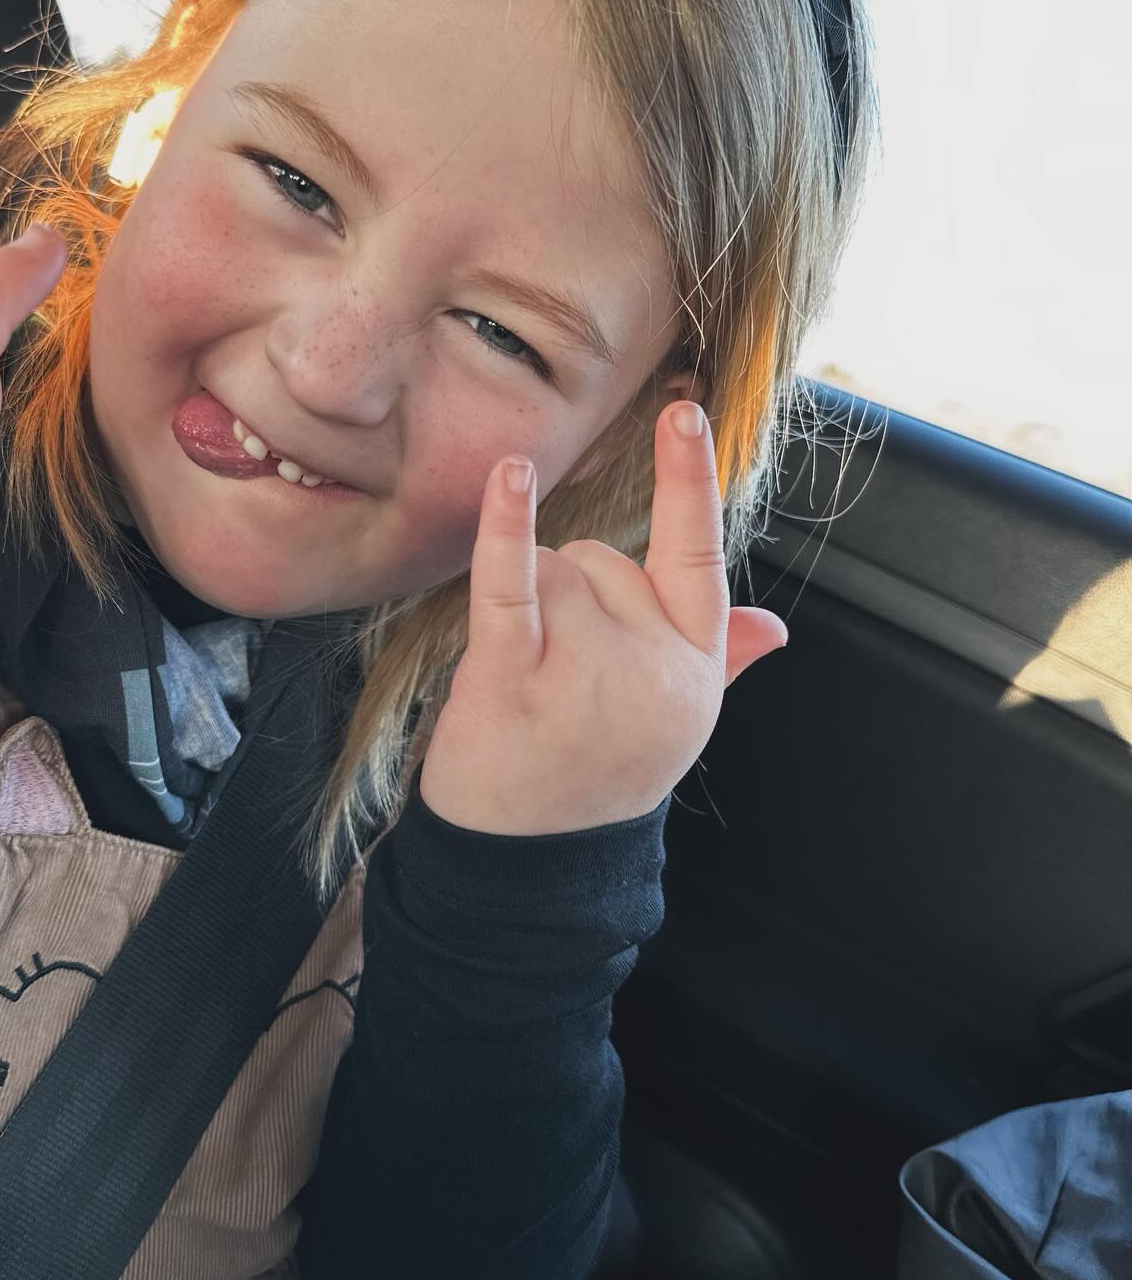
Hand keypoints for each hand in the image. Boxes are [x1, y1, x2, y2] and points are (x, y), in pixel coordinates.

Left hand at [416, 403, 788, 835]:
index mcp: (693, 664)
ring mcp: (587, 676)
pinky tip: (511, 477)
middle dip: (568, 598)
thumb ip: (718, 660)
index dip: (690, 479)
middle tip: (555, 678)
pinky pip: (510, 582)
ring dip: (526, 608)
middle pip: (599, 557)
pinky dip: (504, 527)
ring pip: (550, 568)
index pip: (699, 554)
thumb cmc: (593, 775)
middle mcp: (651, 666)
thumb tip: (774, 625)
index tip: (686, 411)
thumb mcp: (669, 722)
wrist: (532, 868)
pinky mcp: (515, 683)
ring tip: (522, 683)